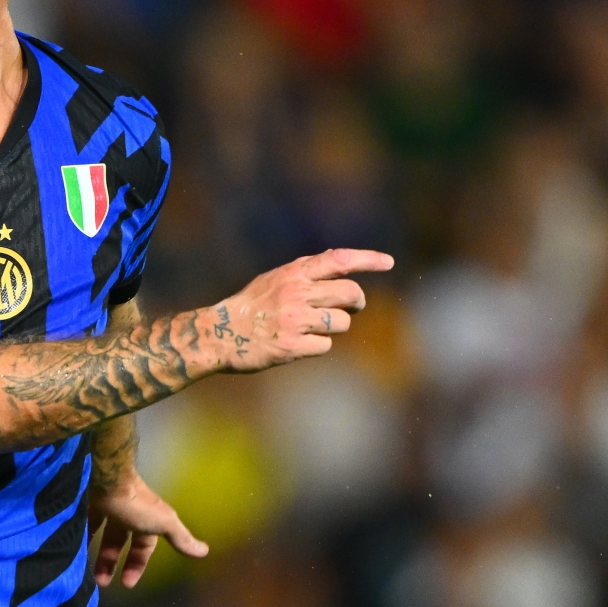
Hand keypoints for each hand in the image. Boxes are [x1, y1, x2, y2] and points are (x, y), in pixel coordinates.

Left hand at [89, 471, 207, 587]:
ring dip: (95, 552)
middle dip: (111, 562)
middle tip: (101, 583)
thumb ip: (180, 538)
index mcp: (147, 518)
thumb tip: (205, 552)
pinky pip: (84, 521)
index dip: (138, 564)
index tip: (127, 584)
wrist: (108, 477)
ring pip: (101, 532)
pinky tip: (73, 548)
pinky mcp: (88, 500)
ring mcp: (108, 505)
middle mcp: (128, 511)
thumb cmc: (137, 504)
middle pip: (119, 541)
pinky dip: (81, 535)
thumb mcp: (164, 523)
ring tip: (83, 570)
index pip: (143, 545)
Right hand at [210, 247, 394, 373]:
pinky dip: (318, 346)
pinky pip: (325, 345)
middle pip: (350, 294)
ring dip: (335, 327)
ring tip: (314, 328)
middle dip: (356, 303)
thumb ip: (305, 273)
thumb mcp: (274, 279)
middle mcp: (296, 293)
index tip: (388, 263)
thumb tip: (342, 270)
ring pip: (341, 322)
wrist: (219, 334)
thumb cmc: (251, 307)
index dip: (368, 260)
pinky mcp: (291, 346)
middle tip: (352, 308)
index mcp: (293, 273)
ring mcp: (295, 320)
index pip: (339, 259)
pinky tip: (300, 344)